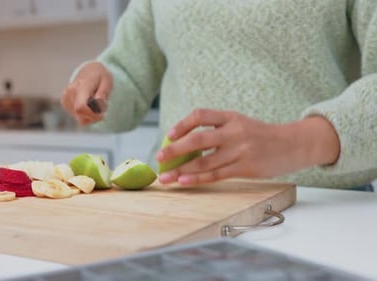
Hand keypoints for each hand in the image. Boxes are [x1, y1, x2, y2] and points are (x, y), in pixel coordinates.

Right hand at [61, 62, 112, 125]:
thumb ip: (103, 94)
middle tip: (102, 106)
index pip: (81, 108)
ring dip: (91, 115)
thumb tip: (98, 107)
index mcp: (81, 86)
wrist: (89, 71)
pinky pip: (78, 117)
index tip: (102, 113)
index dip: (92, 115)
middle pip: (81, 115)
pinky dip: (86, 114)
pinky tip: (88, 104)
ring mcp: (65, 98)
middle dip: (94, 115)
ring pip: (80, 119)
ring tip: (95, 104)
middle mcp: (70, 93)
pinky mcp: (64, 103)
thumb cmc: (99, 77)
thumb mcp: (107, 82)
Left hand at [156, 109, 339, 184]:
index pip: (201, 115)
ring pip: (204, 162)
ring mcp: (240, 151)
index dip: (183, 125)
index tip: (170, 135)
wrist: (294, 144)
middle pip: (198, 140)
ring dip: (181, 171)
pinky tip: (184, 182)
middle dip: (175, 150)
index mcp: (231, 117)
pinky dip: (198, 179)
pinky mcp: (246, 168)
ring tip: (165, 178)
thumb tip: (185, 145)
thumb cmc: (261, 136)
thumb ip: (218, 130)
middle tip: (159, 157)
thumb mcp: (240, 123)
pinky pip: (216, 175)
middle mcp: (234, 132)